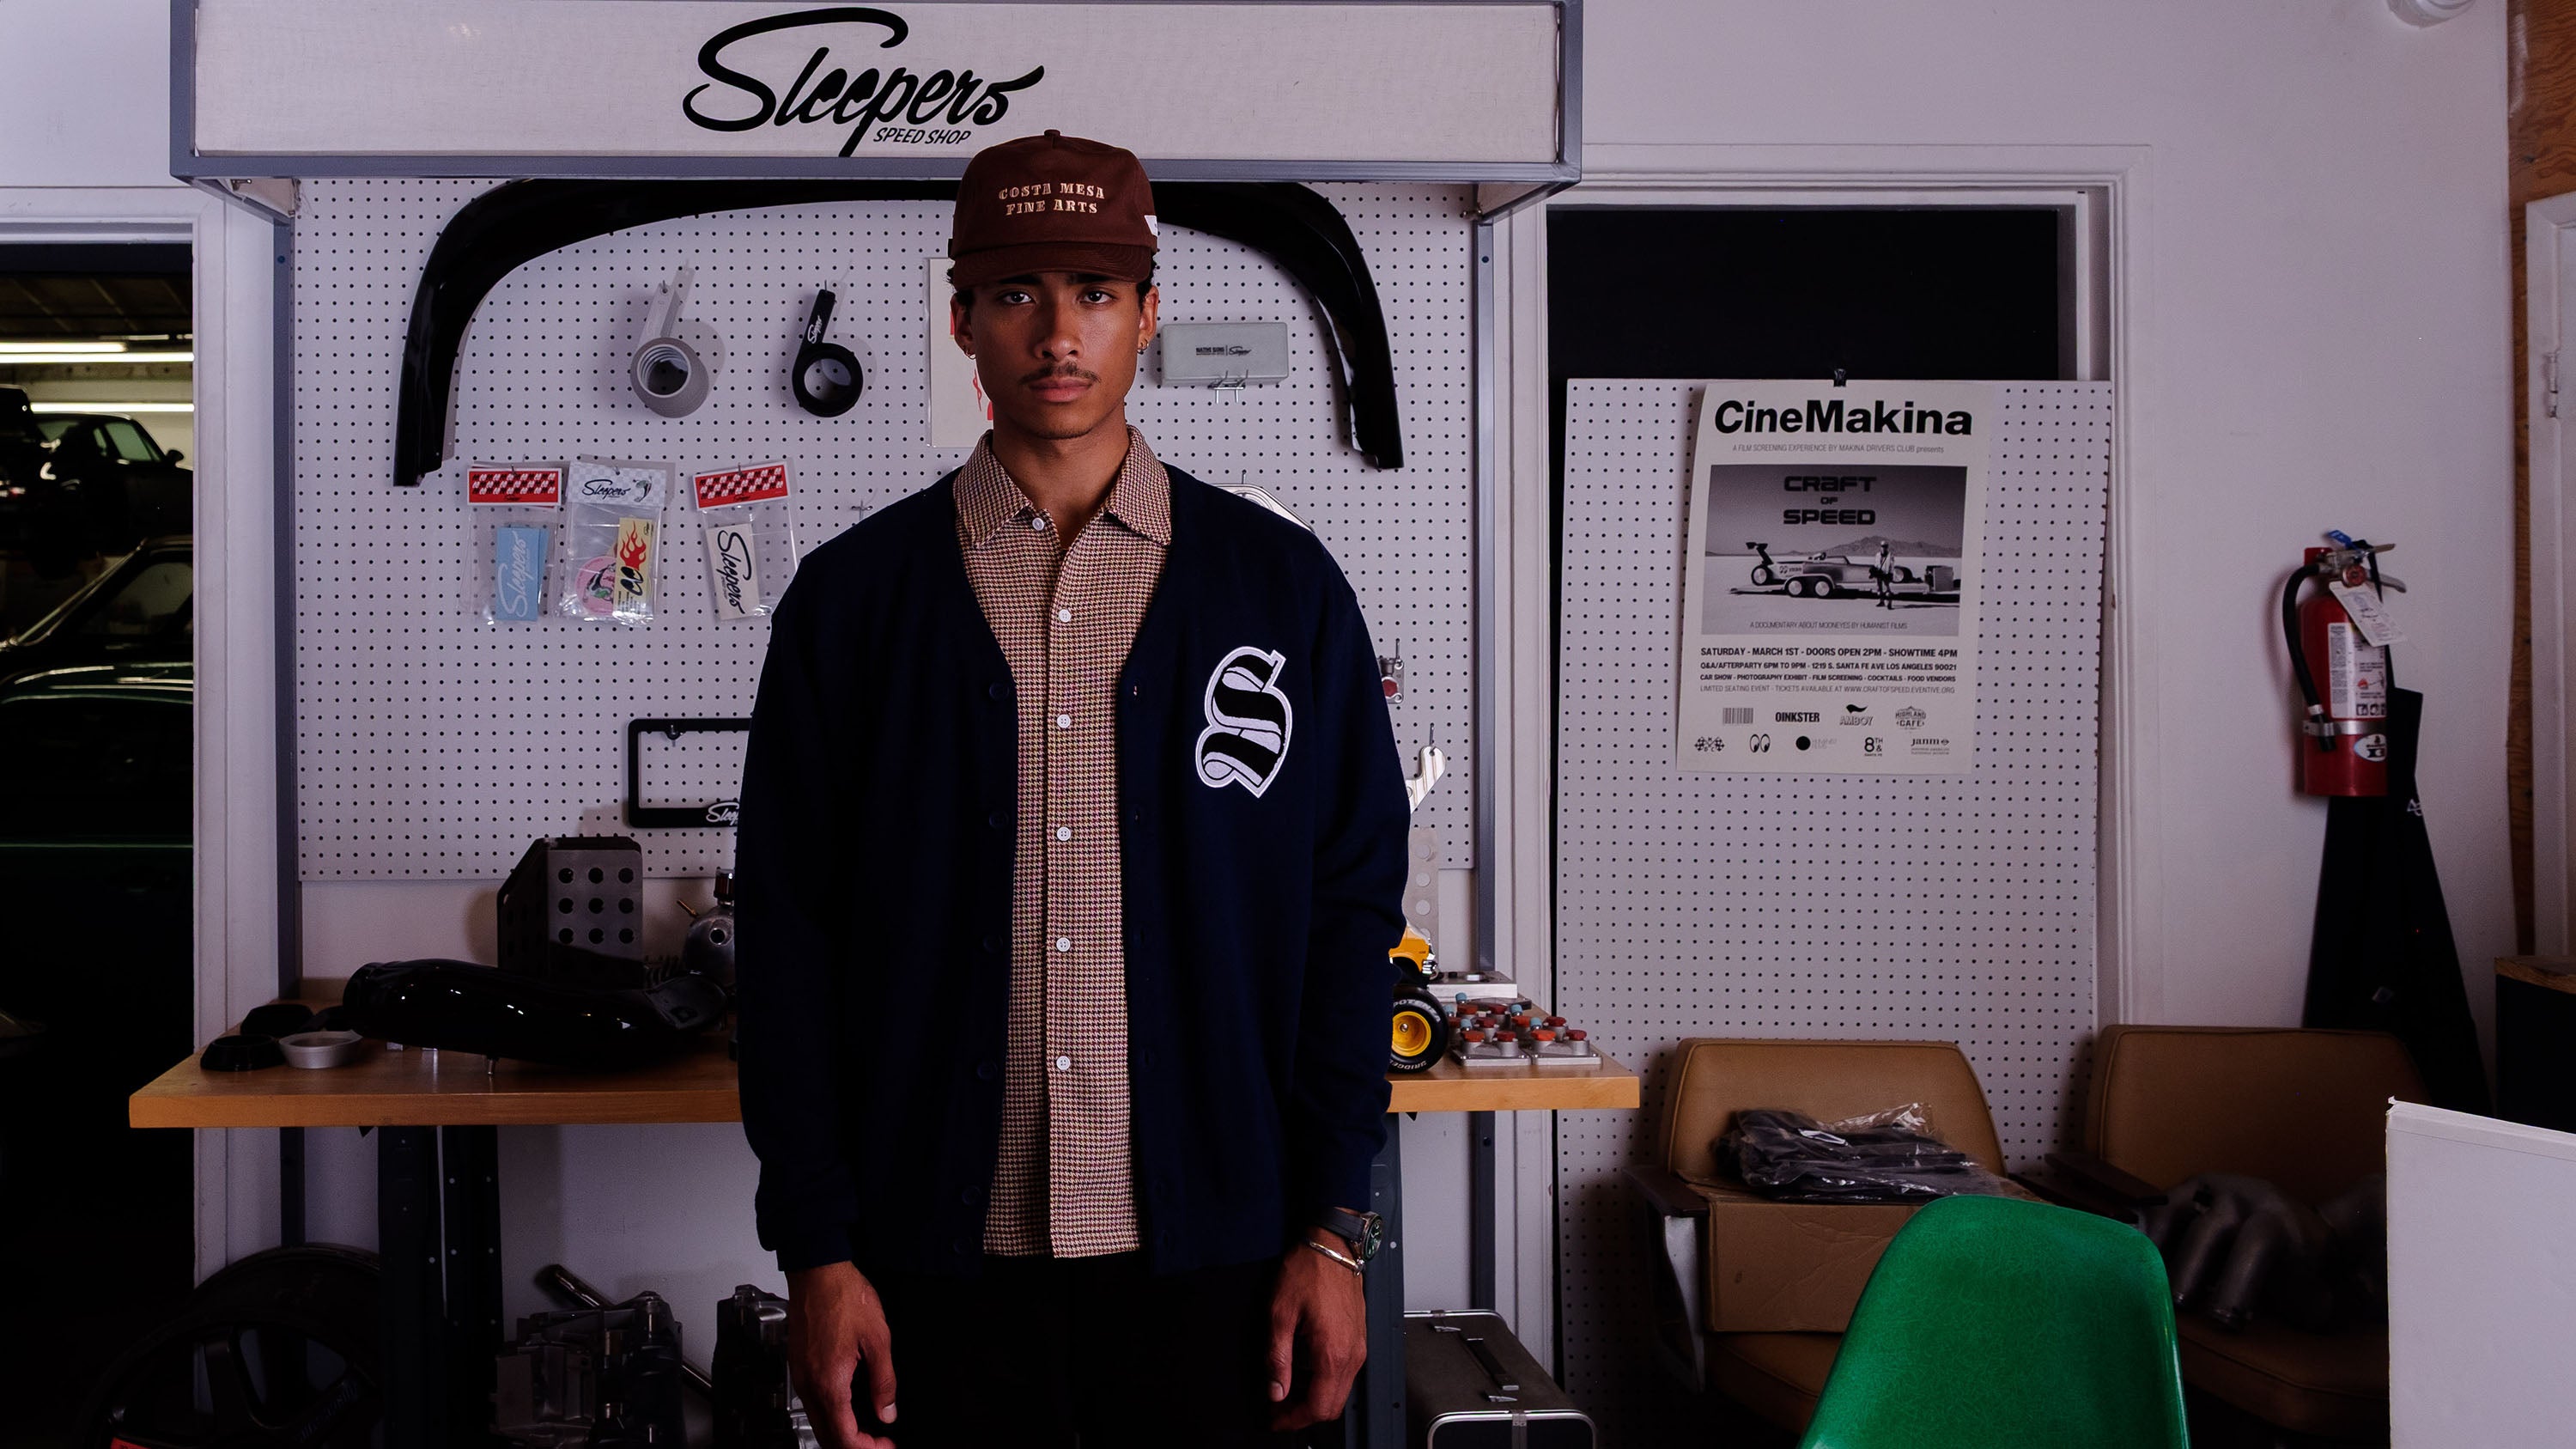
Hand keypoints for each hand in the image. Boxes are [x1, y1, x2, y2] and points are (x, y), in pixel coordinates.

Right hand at [786, 1261, 898, 1448]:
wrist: (817, 1270)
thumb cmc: (845, 1296)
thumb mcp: (878, 1339)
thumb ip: (884, 1381)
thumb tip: (887, 1411)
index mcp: (830, 1382)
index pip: (844, 1437)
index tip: (886, 1446)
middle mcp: (809, 1383)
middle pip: (826, 1436)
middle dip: (854, 1446)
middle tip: (879, 1442)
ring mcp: (800, 1375)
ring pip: (818, 1421)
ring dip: (842, 1433)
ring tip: (868, 1429)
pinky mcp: (798, 1365)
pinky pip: (812, 1402)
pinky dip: (831, 1414)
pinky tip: (849, 1407)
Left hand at [1266, 1234, 1368, 1430]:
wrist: (1332, 1246)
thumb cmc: (1308, 1271)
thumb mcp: (1280, 1314)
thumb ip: (1278, 1358)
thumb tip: (1276, 1391)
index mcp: (1332, 1352)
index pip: (1318, 1407)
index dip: (1293, 1419)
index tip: (1275, 1419)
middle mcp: (1351, 1354)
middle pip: (1333, 1406)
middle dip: (1304, 1415)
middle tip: (1279, 1410)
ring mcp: (1358, 1347)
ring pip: (1340, 1393)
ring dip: (1315, 1400)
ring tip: (1287, 1393)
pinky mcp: (1359, 1340)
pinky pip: (1346, 1375)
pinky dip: (1325, 1384)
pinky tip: (1305, 1374)